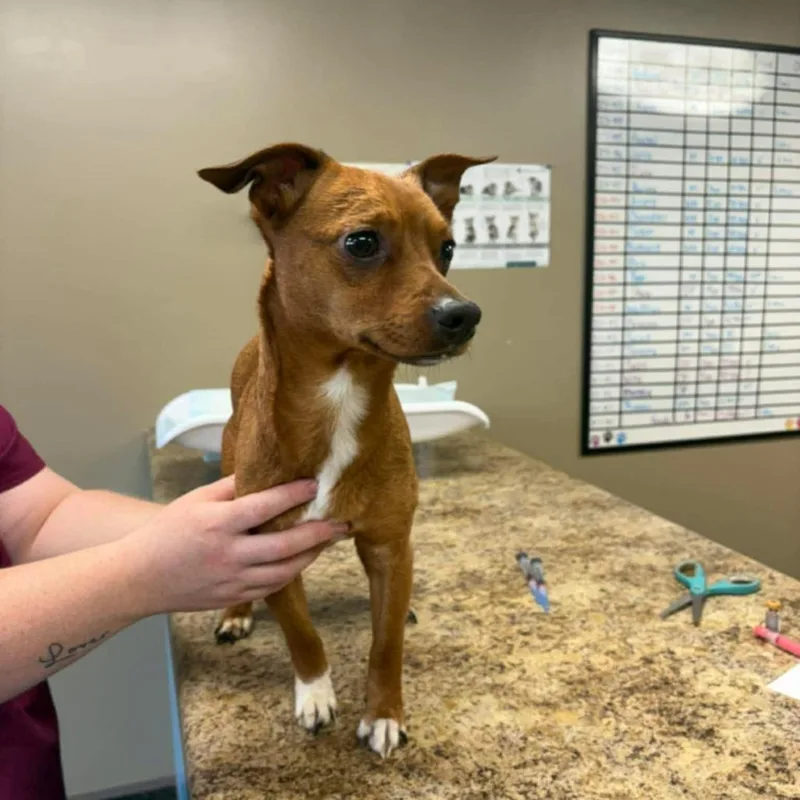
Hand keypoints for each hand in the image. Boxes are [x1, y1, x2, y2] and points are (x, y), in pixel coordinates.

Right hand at [122, 476, 345, 614]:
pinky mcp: (233, 598)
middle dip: (318, 533)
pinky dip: (292, 573)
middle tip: (342, 522)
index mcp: (217, 524)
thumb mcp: (196, 500)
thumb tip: (265, 472)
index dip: (293, 494)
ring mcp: (232, 581)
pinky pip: (271, 587)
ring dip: (311, 556)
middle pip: (284, 545)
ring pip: (284, 572)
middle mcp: (228, 554)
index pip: (264, 507)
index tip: (316, 483)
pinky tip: (304, 559)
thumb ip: (231, 487)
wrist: (139, 578)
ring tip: (329, 540)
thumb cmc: (168, 532)